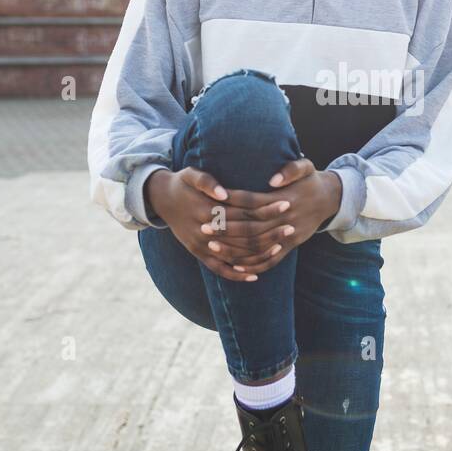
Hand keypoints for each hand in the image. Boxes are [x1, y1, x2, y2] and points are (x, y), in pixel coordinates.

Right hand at [147, 166, 292, 282]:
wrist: (160, 199)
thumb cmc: (182, 184)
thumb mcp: (190, 175)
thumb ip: (206, 182)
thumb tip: (224, 194)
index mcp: (207, 209)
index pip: (244, 211)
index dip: (266, 208)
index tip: (286, 203)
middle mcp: (205, 230)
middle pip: (244, 235)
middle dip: (269, 232)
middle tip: (291, 227)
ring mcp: (201, 245)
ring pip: (235, 255)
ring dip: (259, 253)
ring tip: (281, 247)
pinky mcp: (198, 254)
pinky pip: (218, 269)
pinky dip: (236, 275)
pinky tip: (254, 275)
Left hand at [200, 159, 341, 278]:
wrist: (330, 199)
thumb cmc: (311, 181)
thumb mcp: (306, 167)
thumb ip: (291, 170)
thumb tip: (273, 179)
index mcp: (285, 199)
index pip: (253, 202)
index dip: (232, 202)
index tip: (213, 201)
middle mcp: (285, 220)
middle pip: (251, 228)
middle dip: (226, 229)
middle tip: (204, 228)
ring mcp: (288, 236)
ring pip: (257, 247)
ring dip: (234, 249)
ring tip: (212, 247)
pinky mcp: (290, 246)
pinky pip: (271, 260)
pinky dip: (253, 265)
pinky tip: (235, 266)